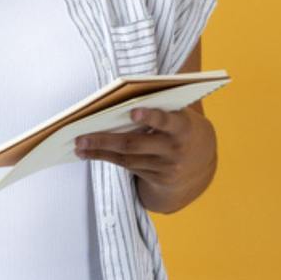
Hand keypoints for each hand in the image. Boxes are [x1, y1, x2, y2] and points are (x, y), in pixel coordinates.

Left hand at [74, 107, 216, 207]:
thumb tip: (117, 100)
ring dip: (100, 152)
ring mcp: (166, 167)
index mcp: (183, 127)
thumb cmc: (181, 125)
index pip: (167, 120)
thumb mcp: (179, 113)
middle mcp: (175, 149)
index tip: (133, 111)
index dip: (151, 116)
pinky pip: (128, 168)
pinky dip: (107, 159)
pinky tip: (90, 153)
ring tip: (79, 145)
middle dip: (106, 140)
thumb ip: (159, 106)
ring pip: (127, 159)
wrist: (201, 159)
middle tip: (82, 135)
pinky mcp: (157, 178)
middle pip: (135, 144)